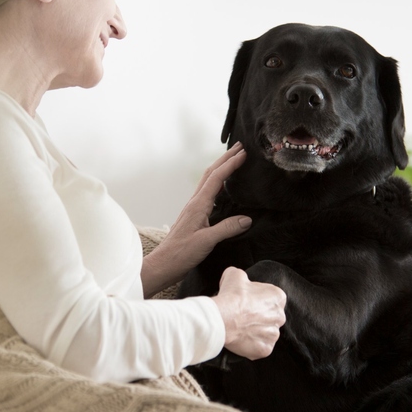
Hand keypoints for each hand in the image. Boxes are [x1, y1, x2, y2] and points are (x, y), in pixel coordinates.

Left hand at [142, 142, 251, 296]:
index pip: (217, 178)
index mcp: (198, 205)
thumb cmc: (181, 254)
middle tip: (240, 147)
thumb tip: (247, 219)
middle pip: (211, 173)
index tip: (244, 153)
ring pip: (208, 181)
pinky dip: (217, 182)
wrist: (164, 264)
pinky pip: (207, 192)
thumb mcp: (206, 242)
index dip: (230, 164)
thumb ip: (227, 229)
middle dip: (225, 159)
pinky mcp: (194, 216)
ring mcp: (193, 208)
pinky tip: (223, 187)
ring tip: (233, 160)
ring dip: (221, 168)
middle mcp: (194, 203)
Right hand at [211, 267, 285, 359]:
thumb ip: (240, 275)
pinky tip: (241, 339)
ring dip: (256, 332)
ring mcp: (273, 335)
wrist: (223, 318)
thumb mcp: (234, 275)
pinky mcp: (265, 349)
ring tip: (240, 329)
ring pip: (266, 333)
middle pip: (270, 317)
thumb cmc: (231, 297)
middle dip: (258, 317)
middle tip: (243, 316)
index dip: (257, 300)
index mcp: (277, 297)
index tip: (246, 303)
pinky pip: (261, 347)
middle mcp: (280, 316)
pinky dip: (252, 345)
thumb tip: (237, 279)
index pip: (271, 299)